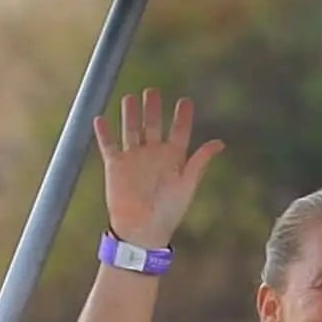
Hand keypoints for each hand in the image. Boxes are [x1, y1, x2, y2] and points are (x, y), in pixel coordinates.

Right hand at [95, 88, 225, 252]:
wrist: (143, 230)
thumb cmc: (169, 211)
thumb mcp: (188, 185)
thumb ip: (200, 161)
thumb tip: (220, 142)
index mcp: (174, 157)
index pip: (179, 131)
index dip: (182, 116)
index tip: (185, 101)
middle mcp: (153, 154)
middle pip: (153, 124)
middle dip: (153, 108)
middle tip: (153, 91)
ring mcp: (134, 158)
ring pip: (131, 129)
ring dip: (131, 114)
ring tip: (130, 97)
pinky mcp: (116, 165)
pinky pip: (109, 145)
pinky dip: (104, 133)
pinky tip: (100, 119)